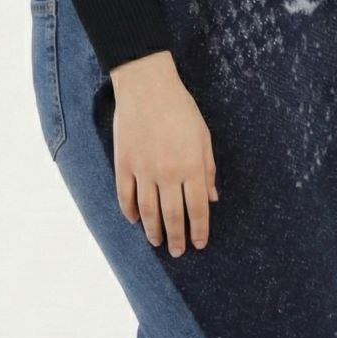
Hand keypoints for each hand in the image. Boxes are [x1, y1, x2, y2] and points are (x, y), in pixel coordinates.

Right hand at [109, 50, 218, 256]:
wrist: (146, 85)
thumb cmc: (180, 107)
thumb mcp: (203, 135)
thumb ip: (208, 168)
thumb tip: (212, 198)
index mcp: (191, 165)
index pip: (197, 209)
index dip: (199, 230)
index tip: (198, 244)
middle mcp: (168, 172)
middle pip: (173, 216)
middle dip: (176, 238)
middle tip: (177, 252)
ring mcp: (143, 169)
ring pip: (148, 212)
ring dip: (153, 231)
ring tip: (157, 241)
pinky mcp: (124, 163)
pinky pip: (125, 196)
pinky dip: (130, 212)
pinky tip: (135, 220)